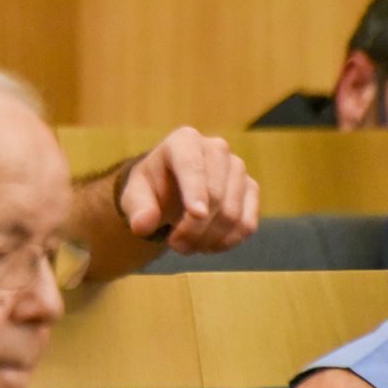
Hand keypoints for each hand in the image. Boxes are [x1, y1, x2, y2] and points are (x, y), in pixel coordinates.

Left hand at [118, 126, 258, 253]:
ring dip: (209, 239)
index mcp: (184, 141)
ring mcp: (237, 168)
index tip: (196, 215)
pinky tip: (208, 246)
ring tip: (186, 247)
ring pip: (232, 213)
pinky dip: (228, 242)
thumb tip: (142, 226)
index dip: (195, 191)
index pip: (192, 165)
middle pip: (215, 194)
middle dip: (195, 228)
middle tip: (175, 246)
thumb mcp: (136, 195)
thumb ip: (138, 209)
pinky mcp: (251, 188)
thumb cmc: (152, 187)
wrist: (171, 188)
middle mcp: (216, 148)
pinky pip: (247, 223)